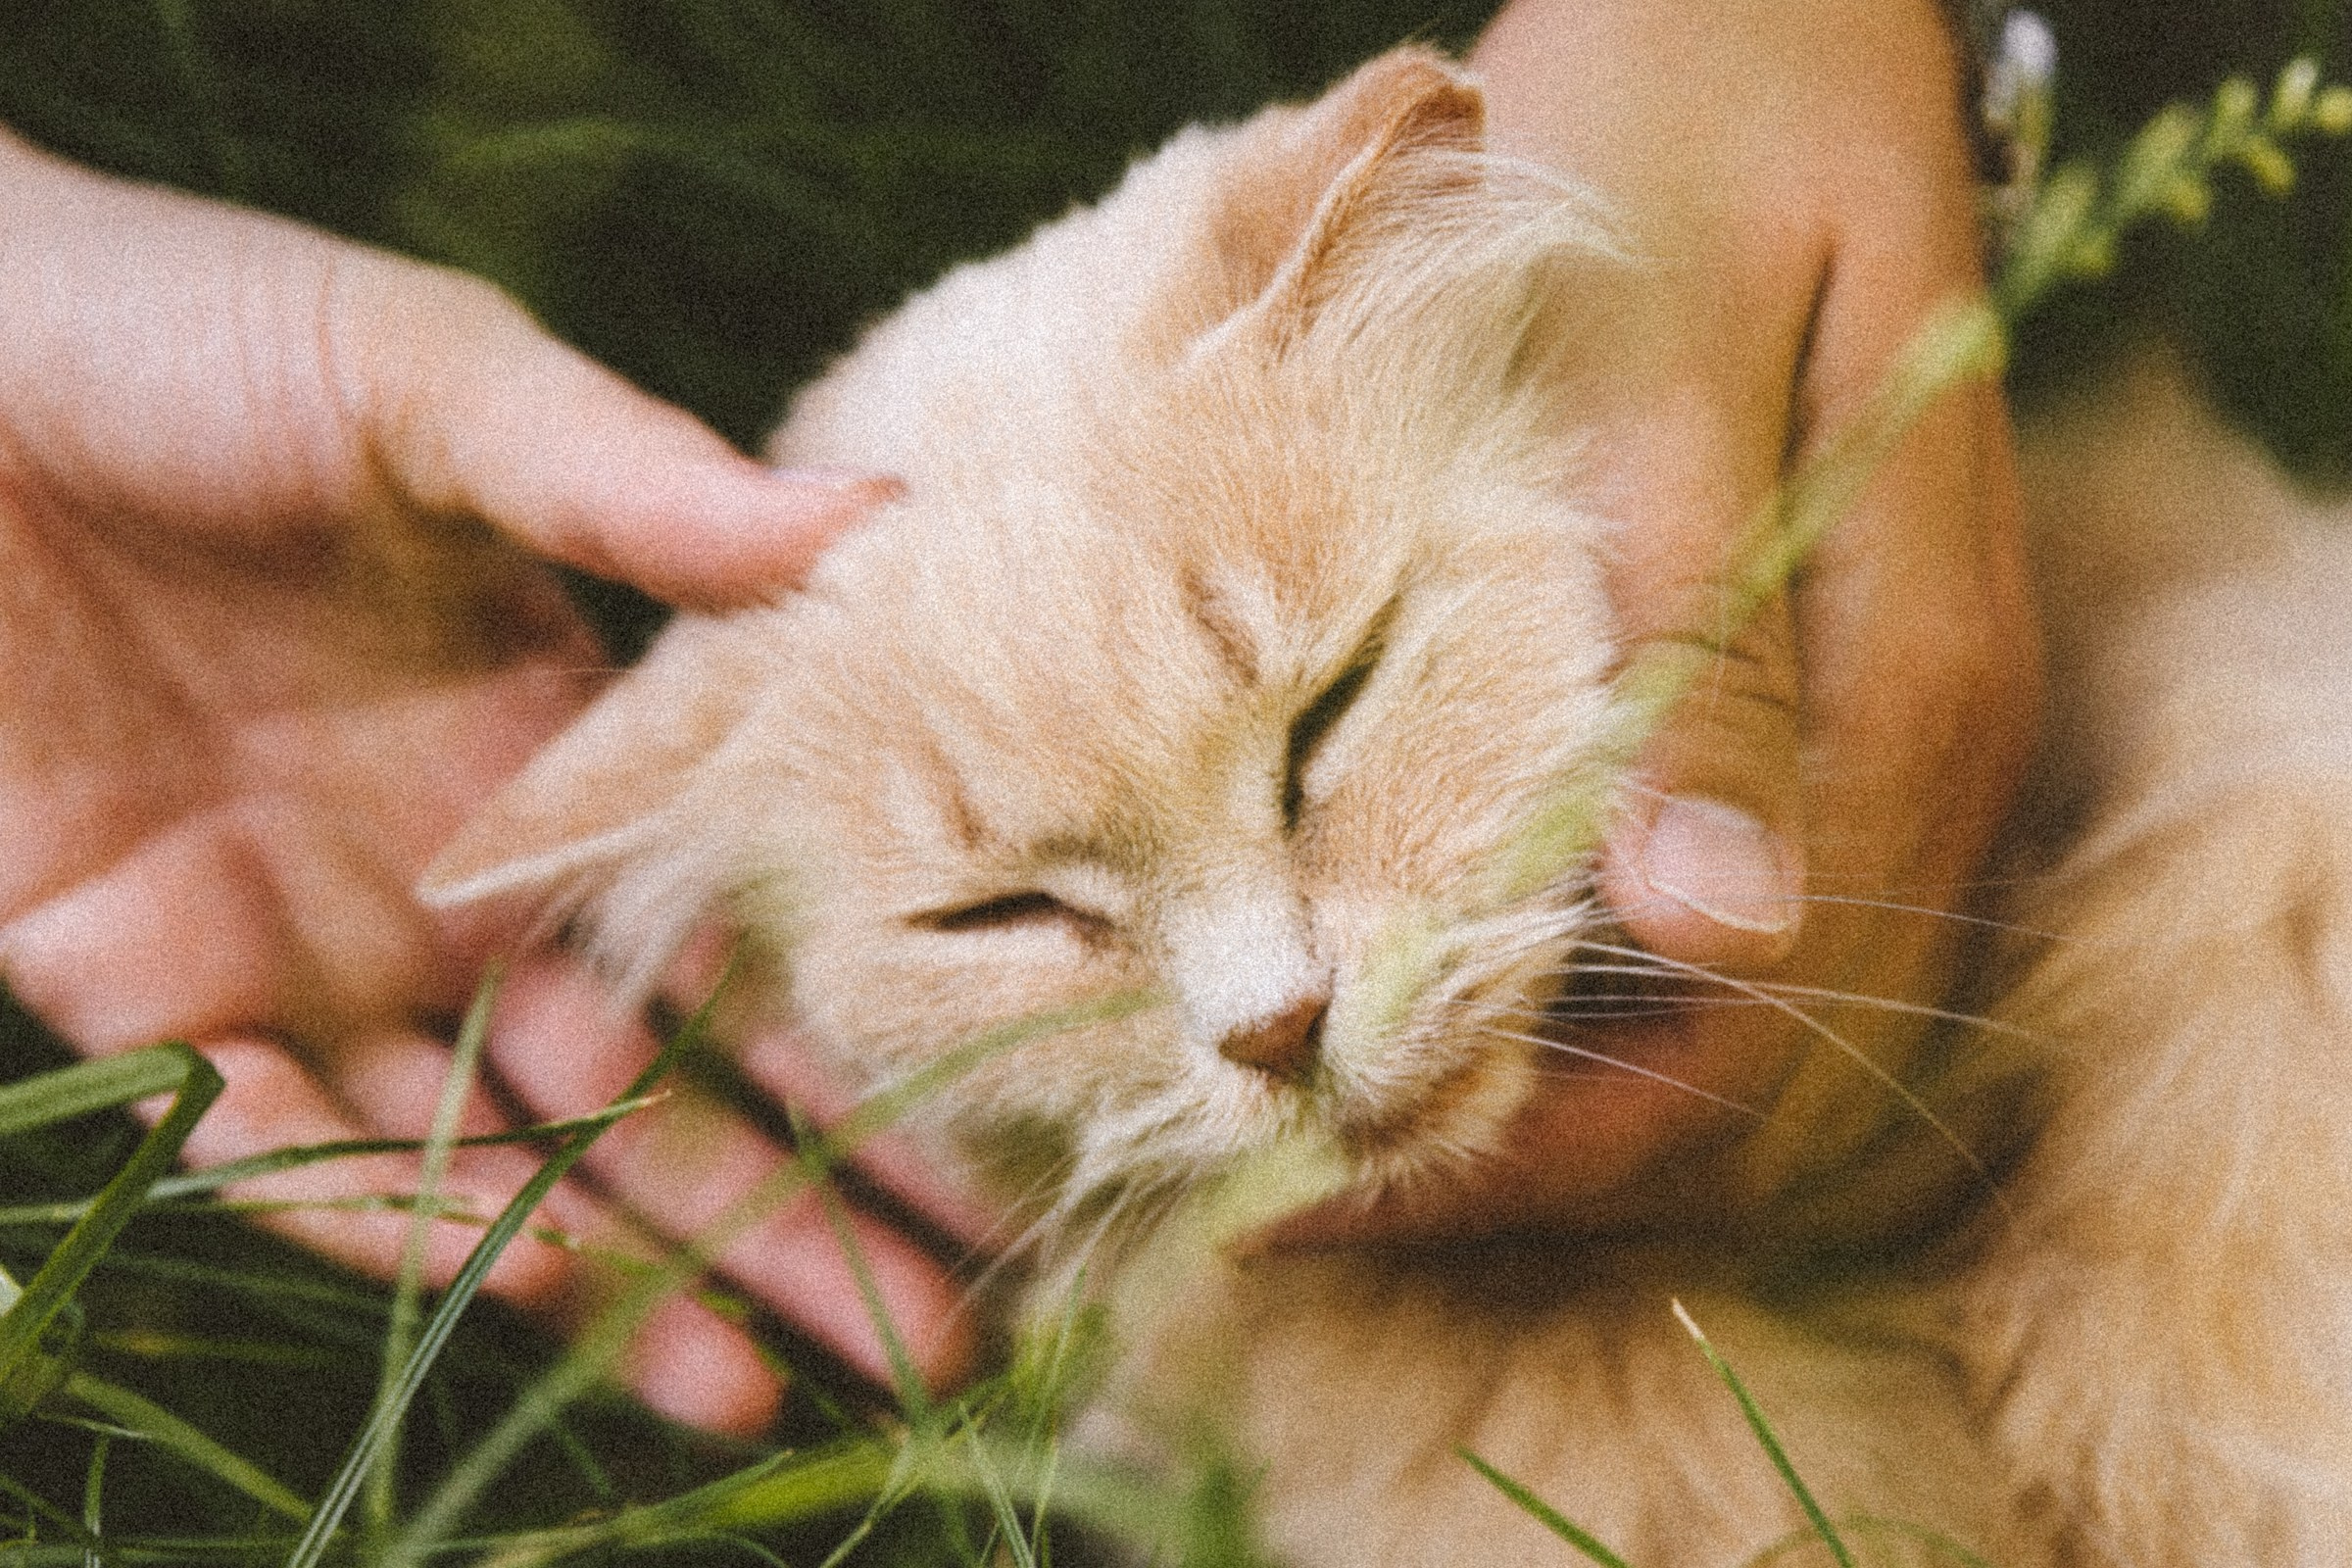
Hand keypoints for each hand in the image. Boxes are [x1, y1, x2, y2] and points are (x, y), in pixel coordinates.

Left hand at [0, 128, 981, 1432]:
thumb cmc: (188, 329)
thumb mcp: (437, 383)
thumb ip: (640, 481)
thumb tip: (887, 523)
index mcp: (560, 741)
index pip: (750, 921)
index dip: (878, 1027)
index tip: (1020, 1123)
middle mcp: (459, 874)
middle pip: (659, 1080)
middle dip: (794, 1208)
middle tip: (946, 1327)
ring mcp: (307, 941)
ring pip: (498, 1149)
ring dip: (627, 1273)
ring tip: (764, 1384)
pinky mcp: (134, 981)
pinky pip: (271, 1139)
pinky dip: (392, 1215)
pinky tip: (536, 1279)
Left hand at [1281, 0, 2040, 1239]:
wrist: (1750, 2)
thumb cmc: (1680, 144)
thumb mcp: (1658, 381)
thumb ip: (1694, 654)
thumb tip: (1712, 938)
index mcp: (1895, 701)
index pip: (1735, 1050)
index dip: (1525, 1154)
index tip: (1311, 1182)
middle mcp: (1905, 751)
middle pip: (1729, 1073)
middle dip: (1509, 1155)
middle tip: (1274, 1174)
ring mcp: (1856, 722)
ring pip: (1706, 1010)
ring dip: (1521, 1080)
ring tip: (1310, 1097)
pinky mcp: (1790, 679)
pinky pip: (1681, 903)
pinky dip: (1543, 970)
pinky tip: (1402, 954)